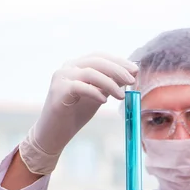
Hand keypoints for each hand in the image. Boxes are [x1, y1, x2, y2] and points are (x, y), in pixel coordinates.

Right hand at [19, 53, 137, 174]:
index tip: (134, 70)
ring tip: (121, 96)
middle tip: (132, 81)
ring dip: (109, 83)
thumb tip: (130, 75)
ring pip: (90, 73)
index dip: (118, 61)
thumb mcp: (98, 95)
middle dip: (117, 70)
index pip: (100, 56)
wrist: (54, 133)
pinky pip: (80, 87)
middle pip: (96, 61)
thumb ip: (110, 84)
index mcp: (77, 65)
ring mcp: (61, 78)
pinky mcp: (58, 91)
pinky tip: (104, 100)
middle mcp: (68, 67)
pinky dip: (95, 92)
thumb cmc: (75, 113)